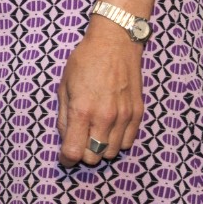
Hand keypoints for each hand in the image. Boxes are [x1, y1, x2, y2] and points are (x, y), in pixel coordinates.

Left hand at [58, 18, 142, 166]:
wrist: (115, 44)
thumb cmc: (85, 62)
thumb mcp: (64, 86)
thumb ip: (64, 116)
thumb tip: (66, 139)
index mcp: (83, 110)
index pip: (75, 151)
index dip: (67, 158)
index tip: (65, 156)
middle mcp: (105, 117)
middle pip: (95, 156)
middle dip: (84, 153)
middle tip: (79, 140)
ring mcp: (124, 117)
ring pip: (113, 152)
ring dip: (101, 148)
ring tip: (94, 133)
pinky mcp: (138, 114)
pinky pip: (128, 142)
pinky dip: (117, 142)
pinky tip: (109, 129)